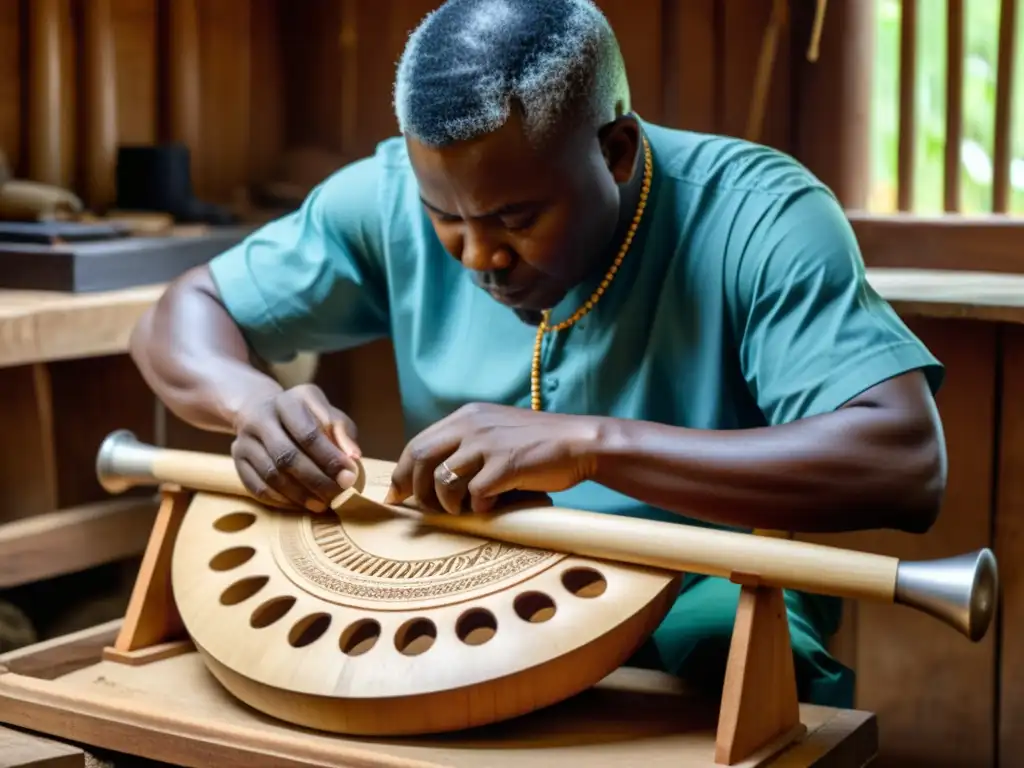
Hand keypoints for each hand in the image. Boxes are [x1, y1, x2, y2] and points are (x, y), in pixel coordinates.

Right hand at [231, 384, 361, 511]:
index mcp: (288, 402)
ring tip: (321, 505)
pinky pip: (256, 487)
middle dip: (316, 480)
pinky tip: (299, 504)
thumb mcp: (326, 413)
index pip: (308, 433)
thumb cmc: (304, 416)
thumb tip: (353, 458)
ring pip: (271, 475)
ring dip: (299, 494)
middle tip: (336, 496)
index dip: (330, 458)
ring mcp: (245, 439)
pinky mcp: (237, 459)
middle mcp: (261, 418)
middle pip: (287, 456)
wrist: (261, 410)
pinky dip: (280, 500)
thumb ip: (342, 432)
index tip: (348, 477)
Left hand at [384, 403, 598, 514]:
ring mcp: (488, 444)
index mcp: (467, 416)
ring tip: (460, 510)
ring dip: (446, 503)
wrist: (580, 442)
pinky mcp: (506, 465)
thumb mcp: (497, 431)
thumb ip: (468, 445)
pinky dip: (479, 508)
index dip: (402, 471)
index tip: (397, 493)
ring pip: (444, 480)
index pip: (418, 443)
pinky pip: (476, 494)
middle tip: (422, 510)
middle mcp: (472, 425)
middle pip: (421, 458)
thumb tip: (436, 477)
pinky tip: (490, 508)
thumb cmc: (539, 443)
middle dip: (414, 489)